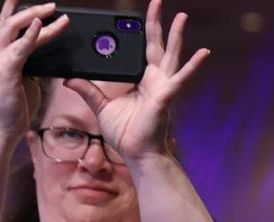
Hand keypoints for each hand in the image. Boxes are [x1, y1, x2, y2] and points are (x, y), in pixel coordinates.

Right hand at [0, 1, 69, 136]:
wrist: (1, 129)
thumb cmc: (14, 107)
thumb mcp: (25, 80)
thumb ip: (32, 65)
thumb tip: (48, 56)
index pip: (6, 27)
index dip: (15, 11)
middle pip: (10, 23)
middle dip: (31, 9)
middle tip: (52, 4)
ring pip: (12, 29)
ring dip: (34, 17)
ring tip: (53, 10)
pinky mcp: (5, 72)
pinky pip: (19, 49)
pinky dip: (30, 35)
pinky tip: (40, 25)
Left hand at [64, 0, 209, 160]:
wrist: (137, 154)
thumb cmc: (126, 134)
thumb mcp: (100, 107)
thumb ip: (87, 89)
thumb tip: (69, 77)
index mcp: (142, 80)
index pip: (141, 50)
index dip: (139, 32)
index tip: (134, 17)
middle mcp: (156, 80)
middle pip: (157, 44)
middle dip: (158, 23)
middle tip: (157, 1)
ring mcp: (163, 87)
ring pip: (172, 54)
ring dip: (177, 35)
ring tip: (182, 16)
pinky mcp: (165, 96)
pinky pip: (180, 78)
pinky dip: (193, 65)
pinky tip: (204, 52)